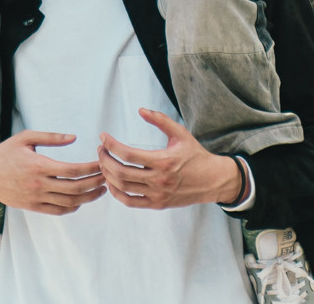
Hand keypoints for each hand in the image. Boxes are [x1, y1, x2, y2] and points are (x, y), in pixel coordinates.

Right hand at [0, 130, 105, 214]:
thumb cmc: (5, 153)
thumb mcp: (26, 138)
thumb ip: (51, 137)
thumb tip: (74, 137)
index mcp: (39, 166)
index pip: (72, 170)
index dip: (91, 168)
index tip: (102, 162)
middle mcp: (39, 185)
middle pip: (75, 189)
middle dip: (95, 183)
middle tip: (108, 176)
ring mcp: (36, 198)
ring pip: (70, 203)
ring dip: (89, 197)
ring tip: (101, 189)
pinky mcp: (33, 207)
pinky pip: (58, 211)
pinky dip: (73, 207)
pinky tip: (81, 199)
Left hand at [97, 110, 243, 209]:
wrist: (213, 180)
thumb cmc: (195, 155)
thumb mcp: (180, 134)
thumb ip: (160, 120)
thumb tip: (140, 110)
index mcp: (164, 160)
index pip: (128, 154)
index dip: (111, 145)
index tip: (103, 137)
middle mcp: (159, 180)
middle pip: (121, 172)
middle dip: (105, 160)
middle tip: (100, 150)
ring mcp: (157, 194)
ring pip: (123, 188)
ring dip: (108, 175)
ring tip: (104, 163)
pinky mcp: (157, 204)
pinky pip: (130, 202)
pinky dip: (117, 193)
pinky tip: (112, 182)